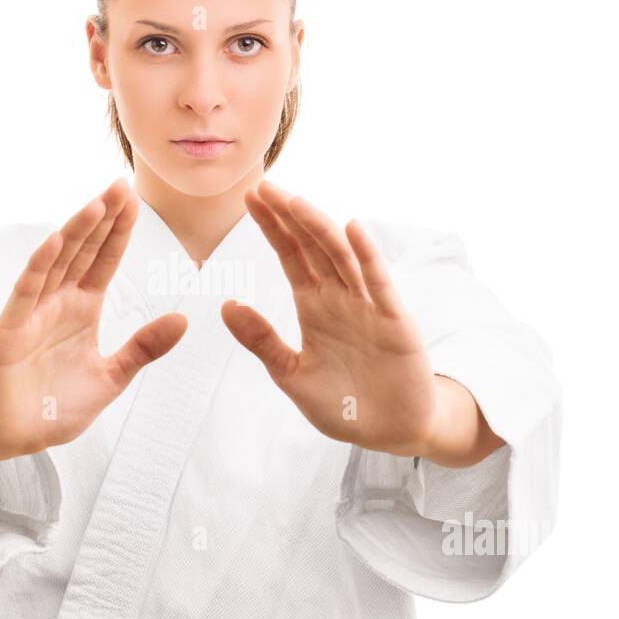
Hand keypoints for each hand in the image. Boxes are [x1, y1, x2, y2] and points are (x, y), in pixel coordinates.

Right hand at [0, 179, 187, 459]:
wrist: (12, 438)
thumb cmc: (53, 406)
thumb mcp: (111, 377)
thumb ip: (143, 349)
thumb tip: (183, 320)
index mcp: (82, 309)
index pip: (104, 260)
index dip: (119, 230)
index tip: (135, 198)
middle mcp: (57, 303)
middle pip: (82, 251)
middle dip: (101, 218)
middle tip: (121, 183)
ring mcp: (31, 313)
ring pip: (56, 262)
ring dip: (75, 232)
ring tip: (96, 202)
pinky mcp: (9, 331)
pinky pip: (26, 292)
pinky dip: (40, 265)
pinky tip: (56, 240)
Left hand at [220, 181, 440, 455]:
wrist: (390, 433)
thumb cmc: (343, 404)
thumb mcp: (291, 374)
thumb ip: (262, 341)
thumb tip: (225, 305)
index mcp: (314, 305)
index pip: (290, 255)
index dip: (271, 227)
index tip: (250, 197)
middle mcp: (340, 297)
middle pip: (311, 246)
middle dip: (288, 216)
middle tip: (263, 185)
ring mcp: (368, 304)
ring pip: (341, 256)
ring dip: (318, 228)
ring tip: (295, 202)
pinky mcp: (393, 319)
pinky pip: (378, 281)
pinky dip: (367, 254)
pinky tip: (351, 229)